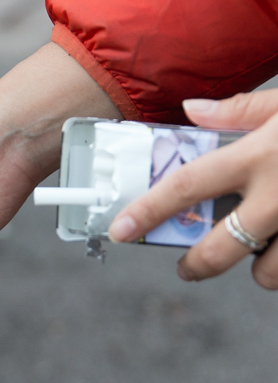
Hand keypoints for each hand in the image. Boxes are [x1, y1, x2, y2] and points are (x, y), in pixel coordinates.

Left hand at [108, 91, 277, 287]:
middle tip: (186, 266)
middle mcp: (277, 196)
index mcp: (258, 155)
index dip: (147, 211)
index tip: (120, 229)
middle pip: (218, 250)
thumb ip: (240, 110)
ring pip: (265, 272)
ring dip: (256, 268)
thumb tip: (192, 110)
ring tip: (258, 246)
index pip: (186, 187)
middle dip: (194, 265)